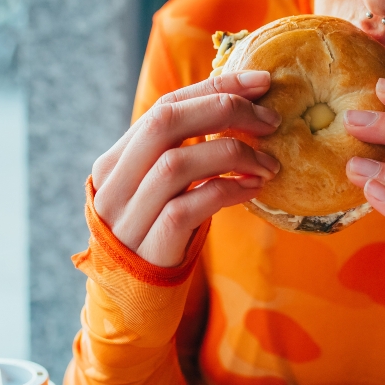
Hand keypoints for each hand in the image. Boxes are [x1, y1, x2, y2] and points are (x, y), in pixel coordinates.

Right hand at [91, 71, 281, 266]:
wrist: (134, 304)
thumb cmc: (159, 235)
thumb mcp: (162, 190)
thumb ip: (182, 152)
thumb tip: (241, 107)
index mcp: (114, 160)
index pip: (165, 106)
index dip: (215, 86)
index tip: (261, 81)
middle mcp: (114, 183)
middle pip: (165, 123)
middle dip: (225, 110)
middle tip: (271, 119)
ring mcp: (128, 215)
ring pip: (178, 163)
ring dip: (234, 155)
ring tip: (270, 163)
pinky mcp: (151, 246)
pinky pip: (192, 205)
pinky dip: (229, 190)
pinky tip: (255, 188)